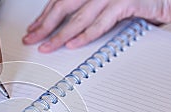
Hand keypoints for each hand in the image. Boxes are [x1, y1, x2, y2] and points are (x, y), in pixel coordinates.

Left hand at [23, 0, 170, 52]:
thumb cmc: (138, 1)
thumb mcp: (107, 5)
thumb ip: (89, 13)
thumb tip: (68, 28)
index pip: (60, 1)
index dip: (44, 16)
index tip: (33, 29)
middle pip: (62, 6)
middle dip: (44, 25)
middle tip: (32, 39)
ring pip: (77, 17)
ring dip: (59, 34)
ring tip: (47, 47)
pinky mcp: (124, 2)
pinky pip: (99, 23)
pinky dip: (85, 35)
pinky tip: (73, 45)